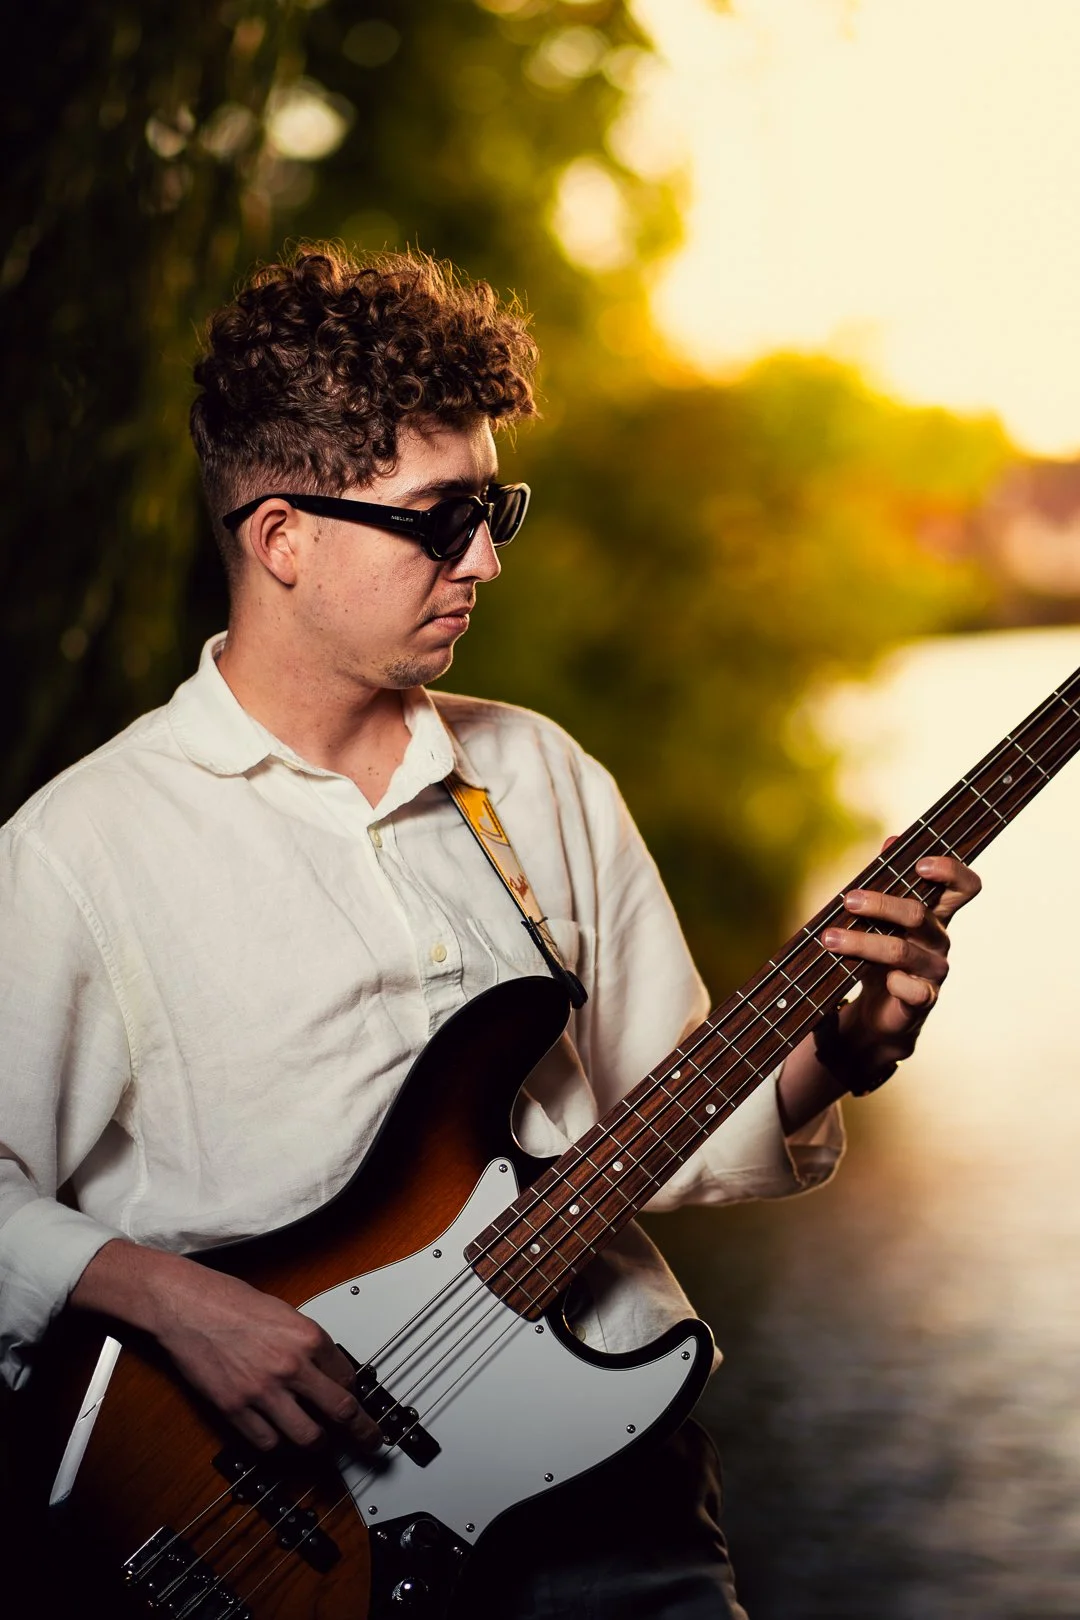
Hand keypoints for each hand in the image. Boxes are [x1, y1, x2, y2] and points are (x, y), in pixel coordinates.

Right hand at [72, 1240, 380, 1452]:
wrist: (187, 1305)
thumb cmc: (229, 1300)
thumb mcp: (283, 1311)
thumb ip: (306, 1342)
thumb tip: (325, 1367)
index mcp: (307, 1336)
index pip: (348, 1377)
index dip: (355, 1392)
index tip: (357, 1400)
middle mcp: (290, 1365)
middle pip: (341, 1411)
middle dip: (362, 1432)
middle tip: (371, 1441)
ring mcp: (262, 1390)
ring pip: (308, 1437)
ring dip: (319, 1444)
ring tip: (322, 1443)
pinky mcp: (234, 1408)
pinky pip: (267, 1442)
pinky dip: (278, 1445)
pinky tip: (282, 1439)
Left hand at [821, 847, 981, 1073]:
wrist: (879, 1009)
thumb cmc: (878, 953)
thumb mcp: (880, 916)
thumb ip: (887, 879)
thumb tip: (893, 839)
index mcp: (934, 913)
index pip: (964, 887)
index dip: (951, 872)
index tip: (921, 865)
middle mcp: (939, 939)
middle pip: (920, 913)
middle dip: (881, 904)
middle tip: (848, 899)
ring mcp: (934, 970)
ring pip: (901, 950)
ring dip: (862, 943)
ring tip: (829, 939)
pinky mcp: (923, 999)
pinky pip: (912, 989)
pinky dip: (893, 982)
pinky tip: (878, 981)